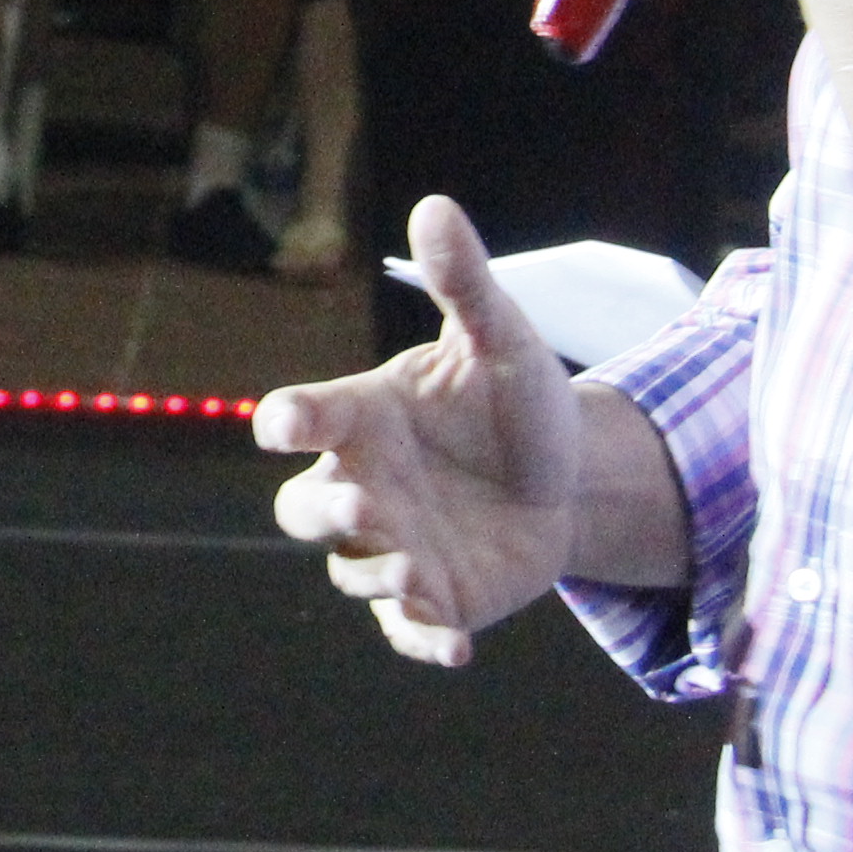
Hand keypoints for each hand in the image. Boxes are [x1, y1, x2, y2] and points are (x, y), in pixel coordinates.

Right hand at [251, 196, 589, 666]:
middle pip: (303, 509)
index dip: (287, 419)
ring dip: (376, 572)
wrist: (569, 478)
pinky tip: (456, 646)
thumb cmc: (513, 402)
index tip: (283, 422)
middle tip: (360, 503)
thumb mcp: (500, 340)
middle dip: (322, 510)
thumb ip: (463, 284)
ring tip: (417, 571)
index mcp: (364, 417)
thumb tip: (435, 205)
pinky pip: (408, 630)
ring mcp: (392, 547)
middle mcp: (364, 485)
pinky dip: (423, 642)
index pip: (303, 416)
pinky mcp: (432, 599)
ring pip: (350, 571)